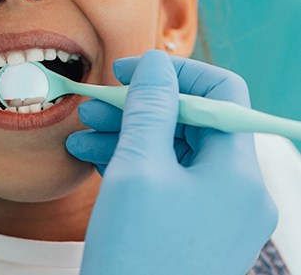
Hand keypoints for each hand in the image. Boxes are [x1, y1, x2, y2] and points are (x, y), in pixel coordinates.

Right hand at [67, 50, 276, 273]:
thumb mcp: (138, 169)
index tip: (129, 71)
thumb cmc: (139, 256)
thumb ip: (150, 108)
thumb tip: (156, 63)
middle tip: (95, 102)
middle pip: (190, 121)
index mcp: (236, 170)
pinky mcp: (188, 225)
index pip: (220, 93)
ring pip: (171, 148)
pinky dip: (129, 161)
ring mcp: (212, 210)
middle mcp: (233, 188)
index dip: (174, 72)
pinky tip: (90, 156)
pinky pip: (162, 177)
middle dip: (140, 105)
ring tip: (82, 130)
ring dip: (127, 132)